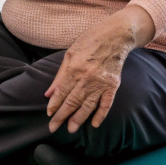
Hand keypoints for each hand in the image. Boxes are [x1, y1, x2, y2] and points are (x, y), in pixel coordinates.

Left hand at [45, 7, 153, 133]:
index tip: (49, 114)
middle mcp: (87, 78)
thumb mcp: (70, 53)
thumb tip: (50, 93)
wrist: (116, 36)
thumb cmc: (90, 41)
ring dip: (78, 119)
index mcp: (74, 68)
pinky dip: (100, 115)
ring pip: (87, 105)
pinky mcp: (113, 85)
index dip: (54, 104)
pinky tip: (94, 124)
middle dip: (62, 116)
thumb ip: (60, 75)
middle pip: (72, 101)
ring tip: (71, 129)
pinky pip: (106, 103)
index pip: (62, 92)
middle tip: (53, 128)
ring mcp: (101, 83)